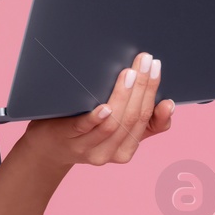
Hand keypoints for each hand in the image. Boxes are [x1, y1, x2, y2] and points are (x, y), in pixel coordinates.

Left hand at [21, 51, 174, 168]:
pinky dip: (97, 118)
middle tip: (145, 61)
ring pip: (114, 123)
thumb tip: (167, 103)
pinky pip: (84, 128)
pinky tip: (105, 106)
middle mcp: (111, 152)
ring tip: (129, 73)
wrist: (46, 149)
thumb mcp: (114, 131)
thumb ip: (140, 122)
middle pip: (134, 118)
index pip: (149, 122)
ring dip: (124, 96)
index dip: (156, 97)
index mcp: (126, 148)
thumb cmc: (83, 132)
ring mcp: (88, 147)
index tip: (158, 72)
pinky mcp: (67, 139)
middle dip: (143, 87)